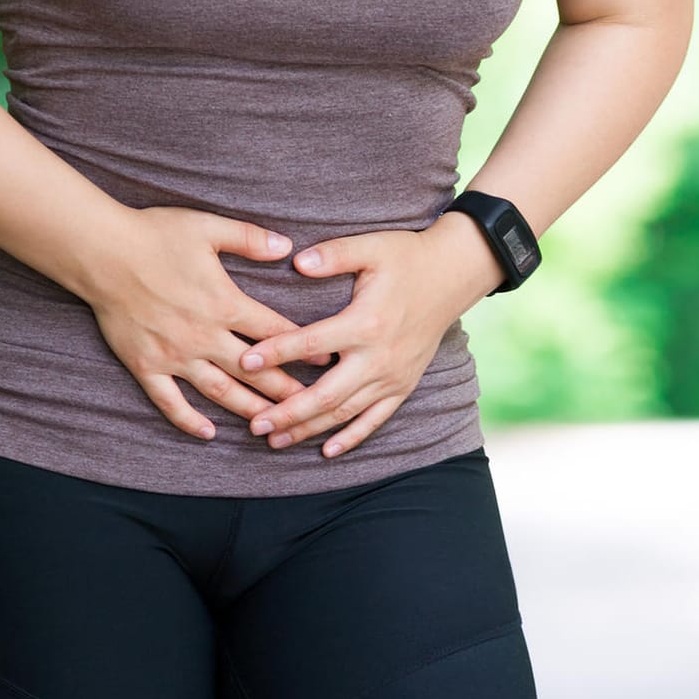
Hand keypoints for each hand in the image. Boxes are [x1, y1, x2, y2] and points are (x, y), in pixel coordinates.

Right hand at [85, 205, 334, 440]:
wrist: (101, 253)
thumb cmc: (154, 235)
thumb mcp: (207, 227)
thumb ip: (249, 239)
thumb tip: (288, 247)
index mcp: (224, 303)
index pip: (274, 332)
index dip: (303, 347)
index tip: (326, 362)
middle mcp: (204, 336)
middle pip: (255, 371)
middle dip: (286, 390)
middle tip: (313, 407)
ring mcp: (175, 355)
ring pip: (220, 392)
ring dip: (249, 410)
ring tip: (274, 426)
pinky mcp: (146, 366)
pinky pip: (170, 402)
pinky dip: (189, 421)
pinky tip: (209, 434)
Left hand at [233, 225, 477, 457]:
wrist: (453, 275)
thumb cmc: (406, 257)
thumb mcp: (371, 247)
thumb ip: (334, 255)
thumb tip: (296, 262)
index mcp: (366, 323)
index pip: (312, 344)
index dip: (277, 353)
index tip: (245, 361)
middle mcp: (379, 357)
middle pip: (326, 394)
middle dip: (288, 412)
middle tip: (255, 424)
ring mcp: (393, 377)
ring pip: (345, 412)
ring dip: (309, 429)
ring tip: (275, 440)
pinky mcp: (403, 385)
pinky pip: (375, 419)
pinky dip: (351, 437)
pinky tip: (326, 451)